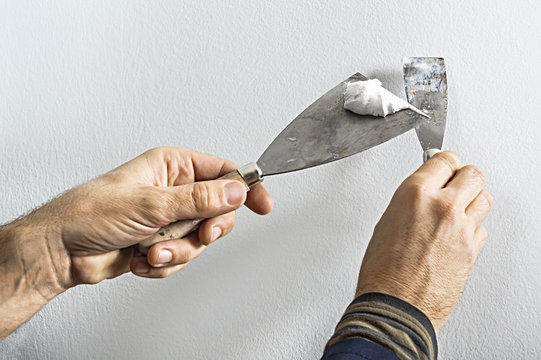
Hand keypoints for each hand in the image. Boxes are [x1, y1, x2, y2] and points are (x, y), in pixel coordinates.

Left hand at [22, 147, 272, 284]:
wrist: (61, 251)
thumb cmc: (90, 213)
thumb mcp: (151, 204)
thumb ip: (199, 199)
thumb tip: (236, 191)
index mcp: (172, 167)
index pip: (222, 172)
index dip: (245, 187)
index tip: (262, 203)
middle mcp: (172, 190)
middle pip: (217, 211)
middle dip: (204, 230)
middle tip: (199, 235)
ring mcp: (167, 218)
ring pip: (199, 239)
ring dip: (178, 250)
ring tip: (152, 249)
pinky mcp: (160, 242)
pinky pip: (182, 257)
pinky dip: (164, 263)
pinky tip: (142, 258)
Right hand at [355, 151, 492, 331]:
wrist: (395, 306)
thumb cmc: (382, 271)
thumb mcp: (386, 222)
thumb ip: (411, 201)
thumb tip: (423, 193)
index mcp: (415, 194)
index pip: (445, 159)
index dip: (444, 163)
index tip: (443, 167)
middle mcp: (442, 206)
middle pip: (473, 173)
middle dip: (464, 178)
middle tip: (455, 185)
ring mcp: (462, 228)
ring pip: (485, 198)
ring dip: (473, 201)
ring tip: (459, 209)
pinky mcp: (473, 249)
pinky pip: (482, 227)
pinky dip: (472, 229)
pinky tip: (456, 235)